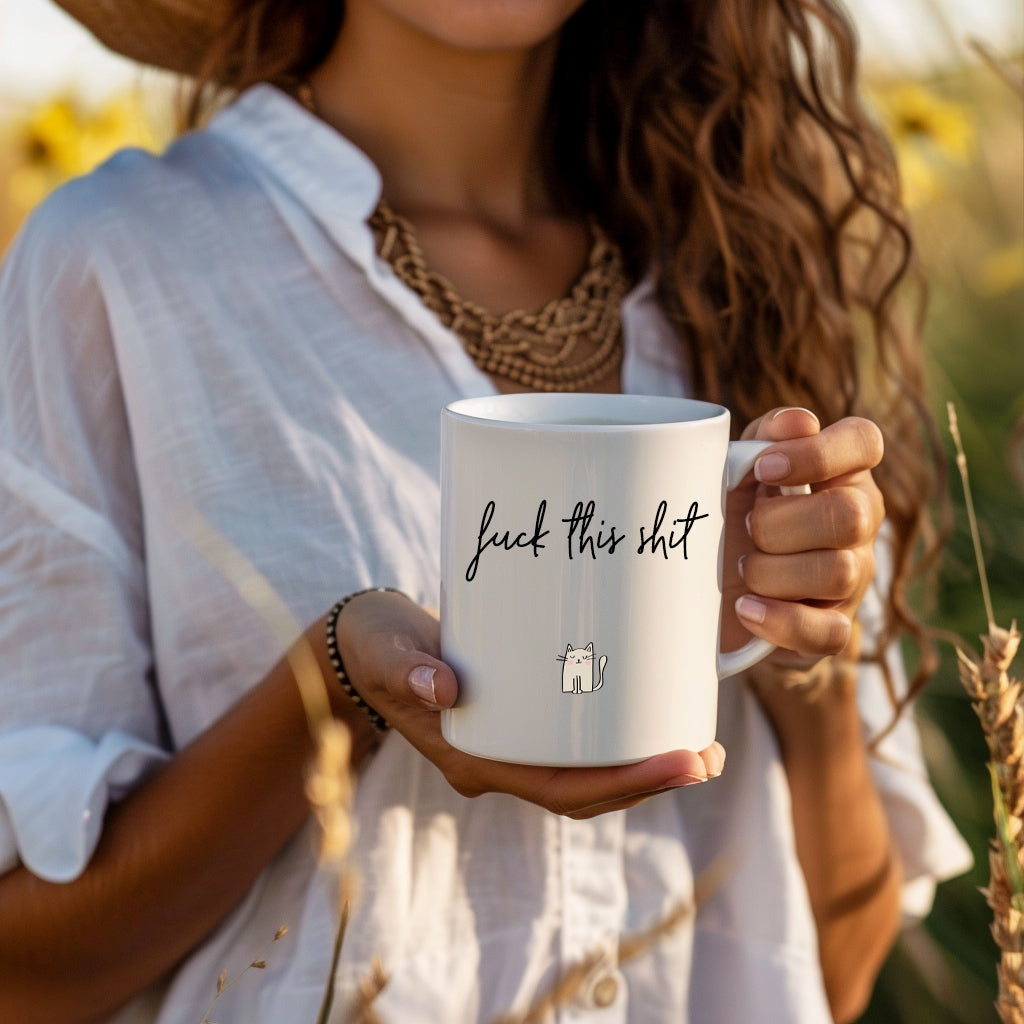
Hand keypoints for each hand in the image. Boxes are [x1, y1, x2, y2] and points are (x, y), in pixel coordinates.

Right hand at [333, 590, 724, 817]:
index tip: (680, 762)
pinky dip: (619, 740)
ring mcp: (509, 745)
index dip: (624, 783)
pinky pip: (577, 746)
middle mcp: (497, 763)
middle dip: (650, 780)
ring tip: (699, 744)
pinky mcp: (520, 721)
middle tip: (708, 755)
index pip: (559, 789)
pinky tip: (651, 716)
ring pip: (588, 774)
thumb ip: (408, 669)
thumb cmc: (377, 647)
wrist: (365, 646)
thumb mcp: (386, 652)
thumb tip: (445, 687)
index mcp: (472, 759)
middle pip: (586, 791)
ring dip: (644, 766)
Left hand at [721, 407, 884, 667]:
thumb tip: (797, 422)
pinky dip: (780, 621)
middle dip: (779, 524)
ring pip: (838, 572)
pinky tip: (747, 608)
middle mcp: (860, 523)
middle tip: (745, 528)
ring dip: (772, 573)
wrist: (710, 597)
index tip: (763, 469)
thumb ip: (762, 438)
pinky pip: (828, 633)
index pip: (865, 441)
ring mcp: (854, 579)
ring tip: (743, 569)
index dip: (816, 453)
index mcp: (839, 473)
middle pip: (849, 516)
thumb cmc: (728, 519)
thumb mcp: (733, 473)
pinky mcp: (834, 630)